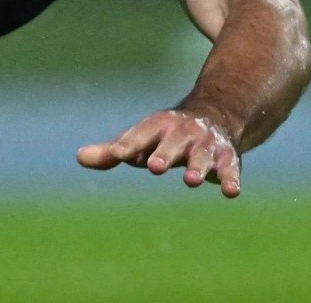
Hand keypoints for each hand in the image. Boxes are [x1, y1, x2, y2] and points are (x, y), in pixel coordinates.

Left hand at [76, 108, 241, 196]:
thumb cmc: (166, 136)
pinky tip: (230, 192)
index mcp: (158, 126)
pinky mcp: (228, 159)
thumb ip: (112, 151)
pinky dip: (231, 180)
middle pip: (173, 143)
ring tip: (191, 180)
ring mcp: (206, 146)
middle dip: (165, 153)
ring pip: (202, 157)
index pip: (141, 134)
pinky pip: (231, 170)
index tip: (118, 154)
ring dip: (197, 168)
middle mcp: (183, 134)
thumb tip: (79, 158)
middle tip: (153, 166)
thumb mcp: (141, 139)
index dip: (129, 144)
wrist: (214, 117)